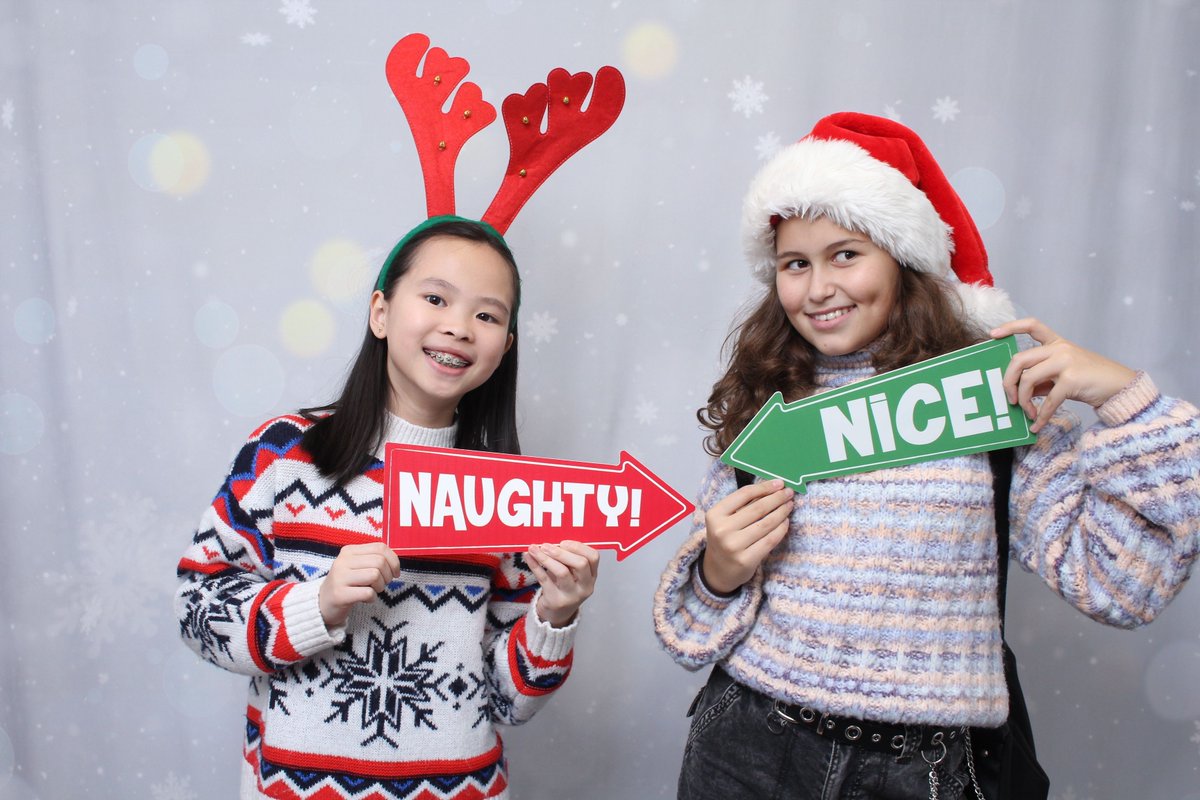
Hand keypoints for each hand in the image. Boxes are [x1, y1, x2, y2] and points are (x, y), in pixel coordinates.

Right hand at [318, 542, 399, 627]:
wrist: (322, 603)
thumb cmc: (347, 584)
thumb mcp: (357, 566)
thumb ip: (373, 559)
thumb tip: (395, 561)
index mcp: (349, 551)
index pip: (380, 547)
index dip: (393, 560)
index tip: (395, 572)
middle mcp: (343, 561)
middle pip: (379, 562)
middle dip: (388, 575)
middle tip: (383, 584)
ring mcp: (340, 577)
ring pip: (375, 575)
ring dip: (380, 587)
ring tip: (373, 591)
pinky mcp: (339, 594)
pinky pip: (368, 593)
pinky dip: (372, 598)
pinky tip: (365, 599)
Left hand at [526, 541, 599, 627]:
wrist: (558, 614)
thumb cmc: (565, 586)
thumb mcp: (573, 574)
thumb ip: (568, 559)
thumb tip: (550, 540)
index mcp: (592, 576)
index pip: (593, 557)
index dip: (579, 547)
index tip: (563, 542)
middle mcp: (585, 586)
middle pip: (580, 564)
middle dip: (562, 552)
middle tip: (546, 545)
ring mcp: (571, 595)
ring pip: (562, 572)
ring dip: (546, 557)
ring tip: (534, 549)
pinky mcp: (555, 600)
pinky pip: (544, 579)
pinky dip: (535, 566)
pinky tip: (528, 556)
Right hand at [700, 478, 793, 594]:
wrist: (718, 570)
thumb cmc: (725, 539)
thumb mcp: (725, 520)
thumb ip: (743, 505)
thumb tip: (771, 488)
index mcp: (715, 515)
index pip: (744, 494)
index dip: (764, 487)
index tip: (779, 483)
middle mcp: (722, 530)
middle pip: (757, 508)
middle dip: (777, 498)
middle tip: (789, 492)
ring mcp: (734, 546)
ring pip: (766, 524)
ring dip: (781, 512)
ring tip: (789, 505)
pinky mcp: (746, 560)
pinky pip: (770, 540)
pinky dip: (781, 529)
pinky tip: (785, 522)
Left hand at [991, 318, 1136, 432]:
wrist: (1121, 387)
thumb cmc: (1089, 381)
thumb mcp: (1062, 375)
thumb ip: (1040, 379)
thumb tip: (1017, 393)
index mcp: (1057, 343)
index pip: (1032, 326)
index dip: (1011, 327)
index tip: (993, 334)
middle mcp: (1060, 349)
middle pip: (1019, 359)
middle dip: (1008, 381)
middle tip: (1010, 398)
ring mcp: (1066, 362)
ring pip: (1028, 379)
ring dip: (1023, 401)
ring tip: (1028, 413)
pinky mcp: (1072, 379)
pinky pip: (1048, 400)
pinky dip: (1041, 416)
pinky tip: (1037, 426)